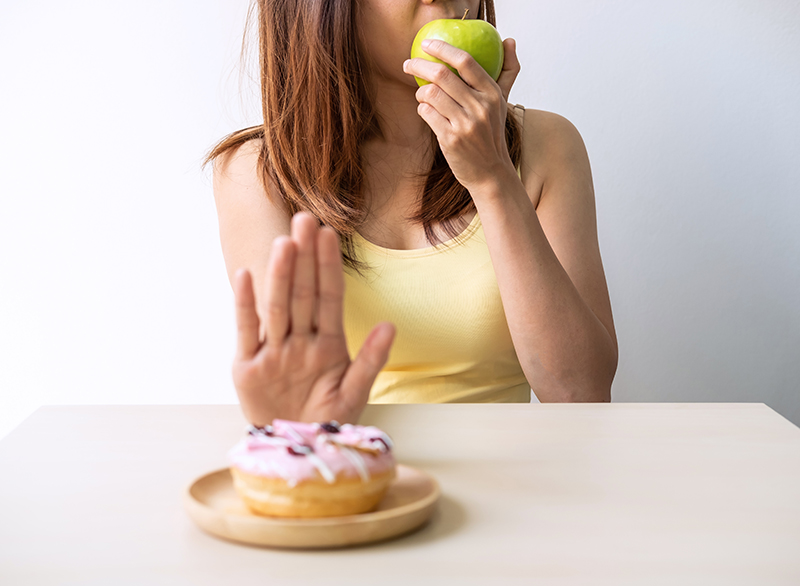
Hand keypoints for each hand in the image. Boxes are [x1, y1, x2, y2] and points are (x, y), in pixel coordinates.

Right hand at [231, 212, 395, 425]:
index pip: (329, 297)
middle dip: (305, 258)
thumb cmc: (327, 418)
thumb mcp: (354, 392)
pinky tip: (246, 275)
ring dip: (281, 276)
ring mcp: (274, 351)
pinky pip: (247, 331)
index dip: (329, 266)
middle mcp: (299, 340)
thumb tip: (390, 326)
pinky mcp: (247, 367)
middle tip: (304, 220)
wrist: (296, 448)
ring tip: (284, 244)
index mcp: (327, 343)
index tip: (329, 234)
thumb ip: (371, 360)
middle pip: (303, 293)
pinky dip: (245, 305)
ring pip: (278, 306)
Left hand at [403, 37, 520, 191]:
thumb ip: (508, 71)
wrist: (491, 172)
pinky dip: (422, 109)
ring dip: (420, 92)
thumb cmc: (492, 133)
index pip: (466, 61)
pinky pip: (426, 113)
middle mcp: (480, 107)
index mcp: (492, 93)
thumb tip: (509, 40)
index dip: (443, 48)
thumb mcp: (502, 102)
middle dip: (419, 66)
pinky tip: (426, 111)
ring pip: (430, 94)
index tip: (427, 44)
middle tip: (408, 64)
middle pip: (442, 75)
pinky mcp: (450, 139)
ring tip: (422, 95)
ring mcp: (465, 124)